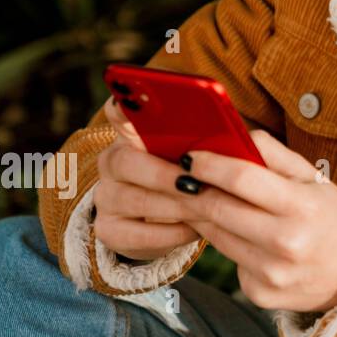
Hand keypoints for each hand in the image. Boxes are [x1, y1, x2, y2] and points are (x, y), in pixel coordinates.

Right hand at [93, 98, 203, 260]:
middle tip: (198, 183)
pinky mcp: (108, 230)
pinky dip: (173, 232)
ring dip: (178, 205)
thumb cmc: (190, 177)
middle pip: (128, 162)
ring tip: (208, 207)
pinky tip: (196, 229)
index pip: (121, 111)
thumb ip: (202, 141)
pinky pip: (140, 234)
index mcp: (132, 134)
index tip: (129, 102)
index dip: (124, 105)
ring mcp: (106, 197)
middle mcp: (111, 162)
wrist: (165, 222)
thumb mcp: (195, 156)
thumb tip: (231, 136)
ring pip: (137, 200)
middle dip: (167, 174)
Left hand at [175, 129, 336, 313]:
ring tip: (204, 201)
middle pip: (219, 209)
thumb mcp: (315, 179)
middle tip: (179, 177)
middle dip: (193, 190)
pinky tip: (244, 238)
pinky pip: (231, 262)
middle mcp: (286, 242)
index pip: (242, 179)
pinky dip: (230, 246)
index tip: (190, 156)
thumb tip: (237, 135)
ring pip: (217, 236)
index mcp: (302, 206)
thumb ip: (276, 155)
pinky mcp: (261, 294)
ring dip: (205, 216)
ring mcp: (271, 273)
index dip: (210, 165)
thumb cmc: (333, 217)